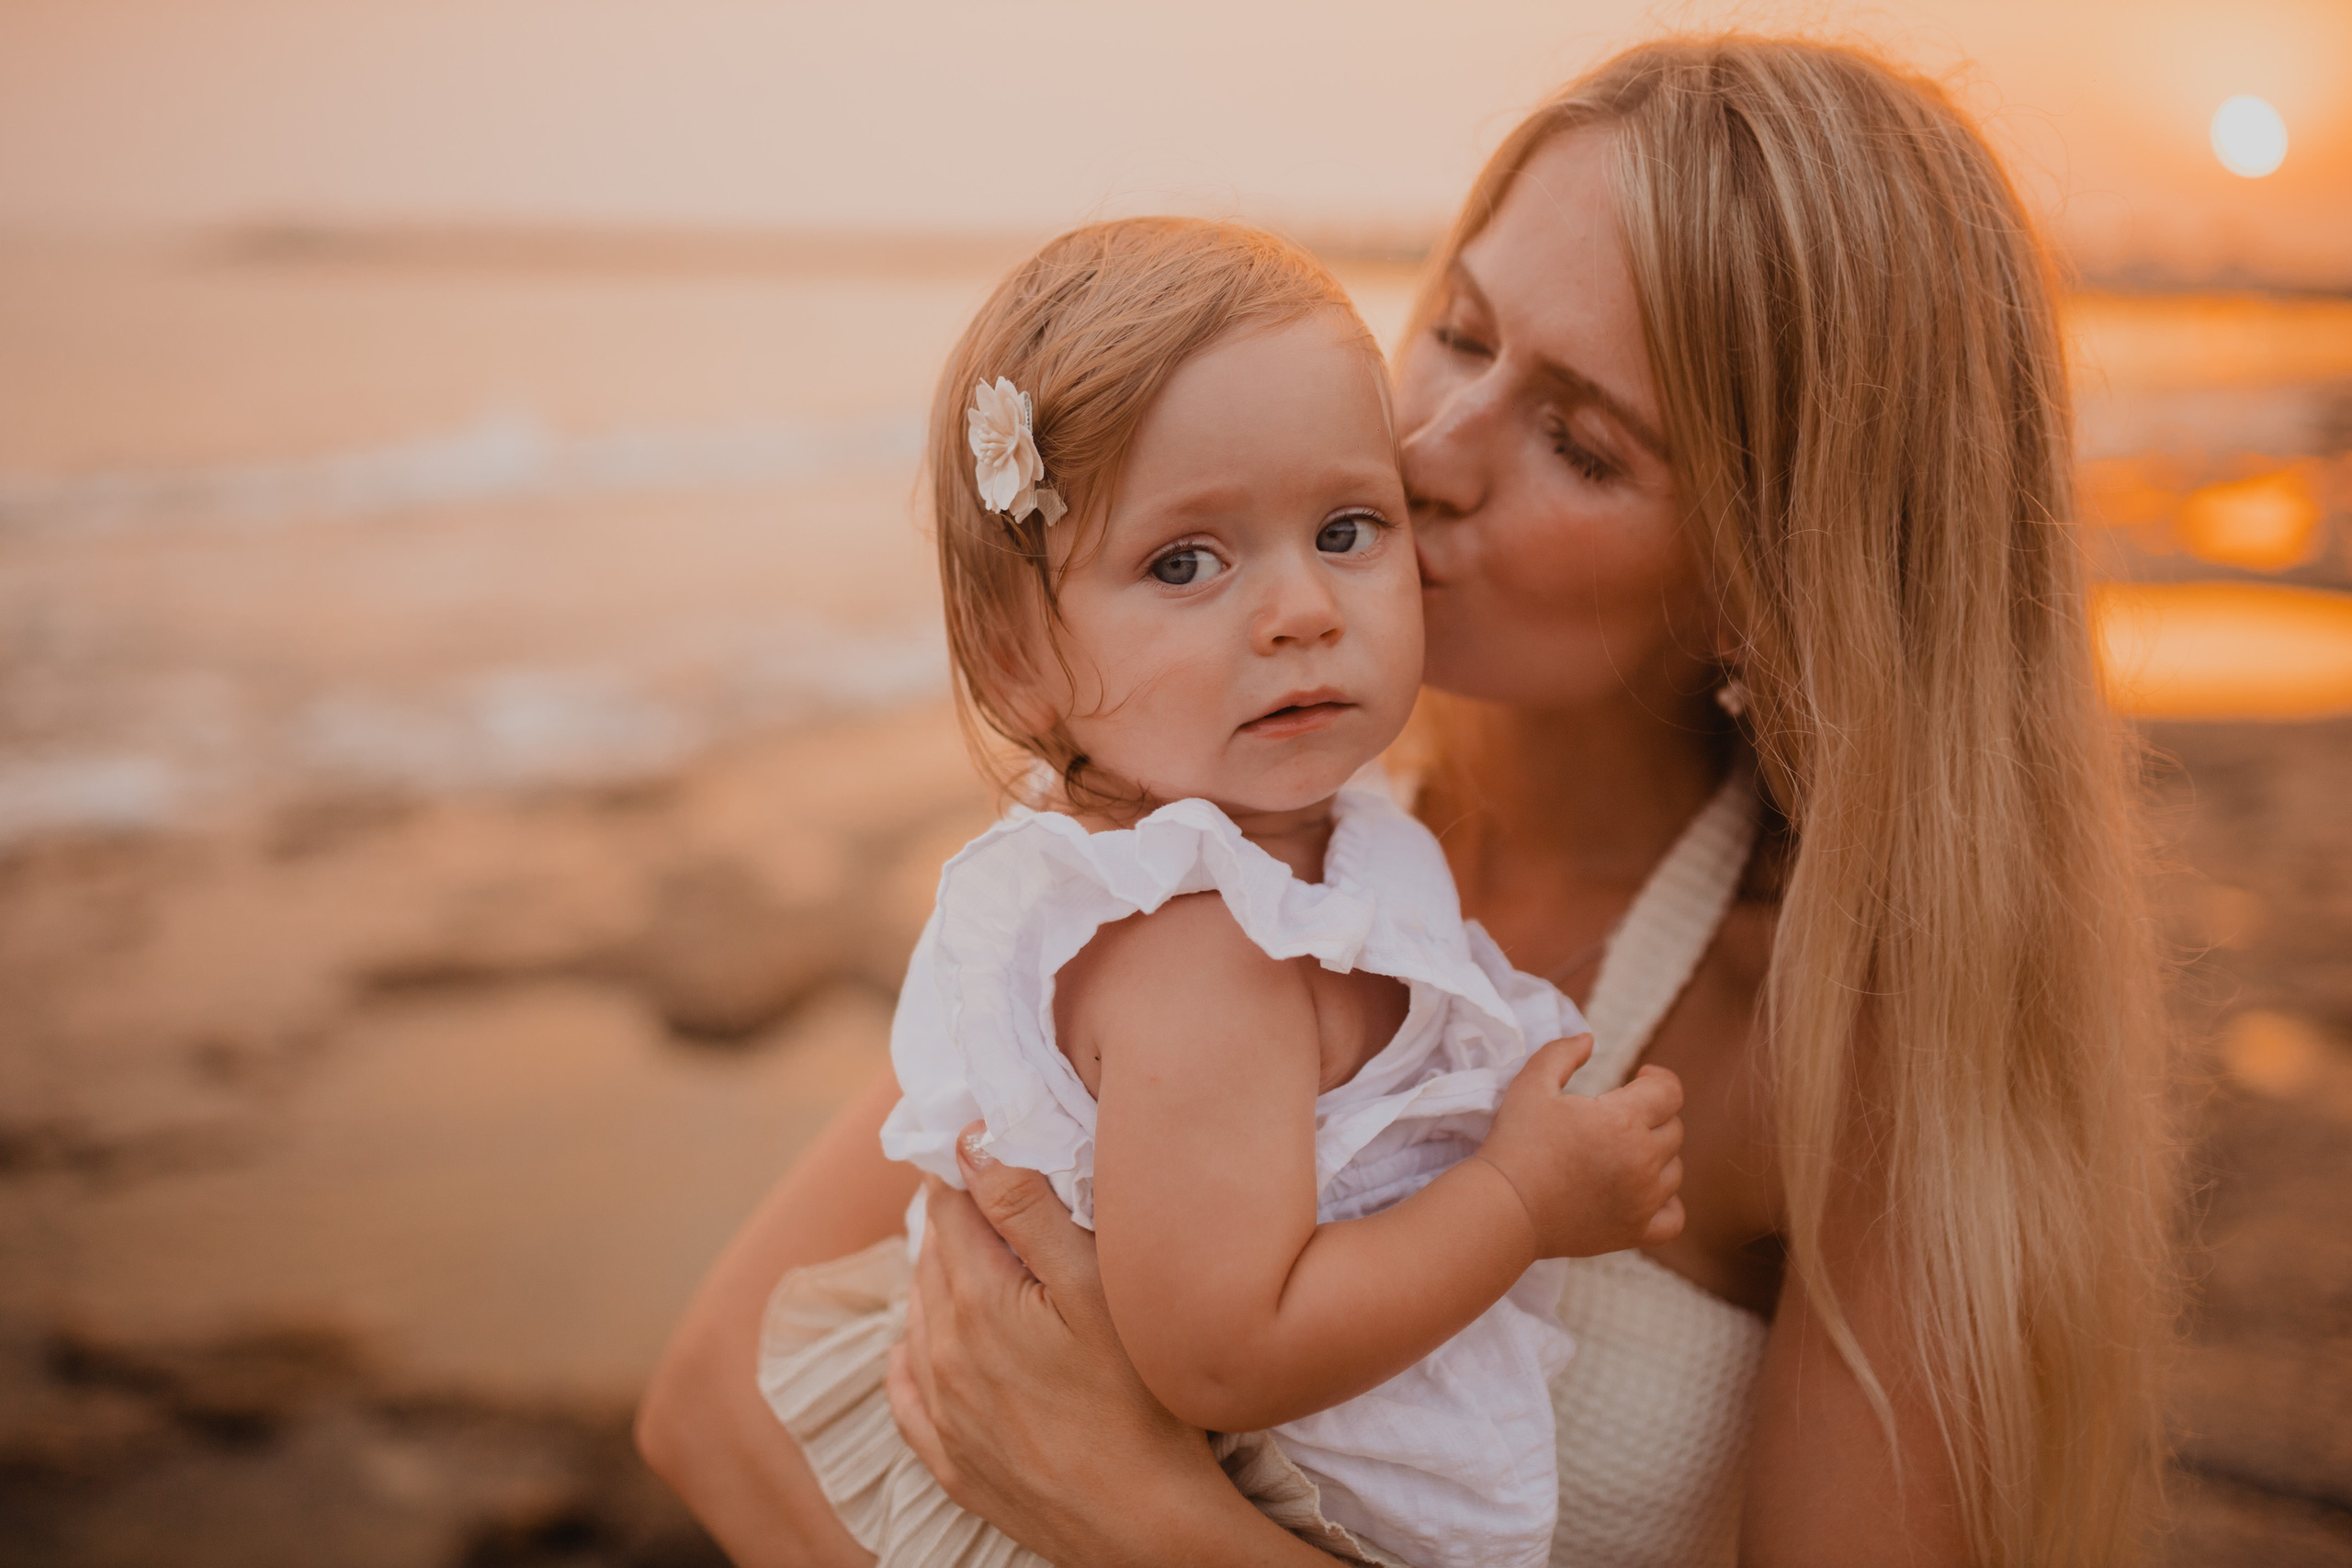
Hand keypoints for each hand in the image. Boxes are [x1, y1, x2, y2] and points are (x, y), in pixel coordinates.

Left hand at [885, 1124, 1228, 1564]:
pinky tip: (925, 1346)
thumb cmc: (1137, 1401)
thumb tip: (974, 1144)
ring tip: (974, 1260)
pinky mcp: (951, 1461)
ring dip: (940, 1281)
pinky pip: (907, 1394)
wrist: (1143, 1529)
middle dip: (957, 1221)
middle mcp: (940, 1352)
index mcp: (975, 1299)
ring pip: (918, 1318)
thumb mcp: (1096, 1287)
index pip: (949, 1206)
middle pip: (933, 1257)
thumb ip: (1030, 1209)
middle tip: (990, 1197)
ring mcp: (941, 1411)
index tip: (983, 1145)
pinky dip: (914, 1355)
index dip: (964, 1169)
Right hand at [1474, 1035, 1685, 1257]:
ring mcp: (1643, 1200)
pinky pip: (1675, 1216)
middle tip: (1618, 1117)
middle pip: (1673, 1128)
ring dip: (1656, 1155)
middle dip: (1652, 1115)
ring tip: (1623, 1152)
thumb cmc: (1516, 1143)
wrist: (1505, 1208)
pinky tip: (1643, 1192)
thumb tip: (1589, 1040)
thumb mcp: (1530, 1084)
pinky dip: (1667, 1202)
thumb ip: (1561, 1053)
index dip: (1658, 1078)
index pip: (1670, 1091)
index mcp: (1623, 1120)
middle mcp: (1643, 1161)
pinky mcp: (1636, 1232)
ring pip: (1675, 1169)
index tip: (1639, 1078)